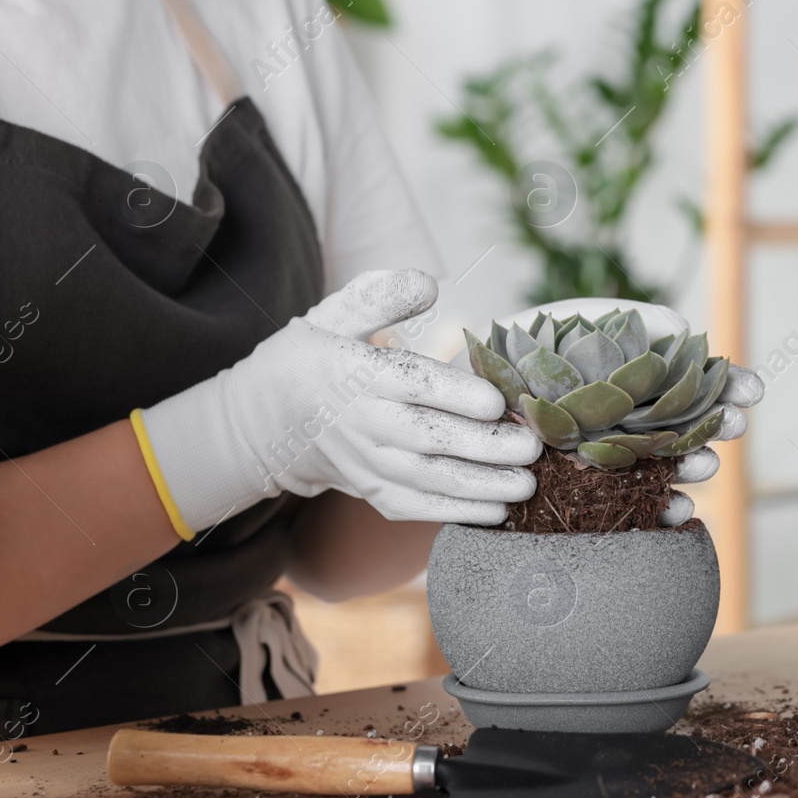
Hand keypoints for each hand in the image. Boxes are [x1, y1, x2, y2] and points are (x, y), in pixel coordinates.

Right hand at [143, 270, 540, 529]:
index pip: (412, 384)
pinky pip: (418, 507)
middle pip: (430, 438)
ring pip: (429, 480)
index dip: (456, 395)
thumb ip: (380, 297)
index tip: (498, 402)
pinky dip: (457, 514)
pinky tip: (498, 511)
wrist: (265, 423)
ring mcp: (369, 464)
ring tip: (527, 484)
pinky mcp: (374, 492)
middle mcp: (365, 423)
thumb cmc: (312, 360)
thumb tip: (428, 283)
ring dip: (481, 486)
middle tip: (532, 447)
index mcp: (357, 374)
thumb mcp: (332, 315)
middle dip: (485, 447)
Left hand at [491, 298, 763, 525]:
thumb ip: (630, 319)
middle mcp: (636, 422)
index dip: (728, 387)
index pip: (698, 384)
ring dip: (695, 467)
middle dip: (719, 427)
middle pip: (691, 427)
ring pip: (667, 468)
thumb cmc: (525, 351)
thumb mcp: (576, 320)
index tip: (753, 390)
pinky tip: (678, 509)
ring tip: (708, 464)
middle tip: (737, 424)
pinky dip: (659, 513)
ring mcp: (615, 460)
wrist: (465, 395)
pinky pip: (632, 510)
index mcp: (643, 380)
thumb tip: (681, 326)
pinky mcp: (588, 495)